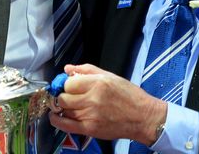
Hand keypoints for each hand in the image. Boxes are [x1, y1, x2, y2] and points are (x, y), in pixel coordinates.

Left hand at [50, 64, 166, 144]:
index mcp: (98, 83)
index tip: (65, 84)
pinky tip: (56, 116)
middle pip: (63, 97)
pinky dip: (57, 120)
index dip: (64, 83)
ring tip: (65, 105)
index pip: (68, 83)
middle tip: (65, 95)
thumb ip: (87, 70)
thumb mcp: (111, 76)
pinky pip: (66, 125)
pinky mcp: (90, 128)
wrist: (142, 117)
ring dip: (61, 107)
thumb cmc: (130, 96)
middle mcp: (92, 99)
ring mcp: (90, 115)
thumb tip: (68, 69)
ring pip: (64, 110)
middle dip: (61, 95)